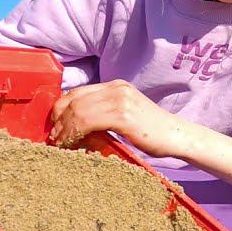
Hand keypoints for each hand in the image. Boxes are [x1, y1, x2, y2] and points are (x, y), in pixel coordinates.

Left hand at [49, 80, 188, 156]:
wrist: (178, 137)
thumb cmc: (154, 132)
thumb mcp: (127, 116)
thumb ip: (106, 114)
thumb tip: (79, 127)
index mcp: (116, 87)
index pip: (78, 92)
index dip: (61, 108)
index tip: (55, 126)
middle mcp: (116, 89)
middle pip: (75, 100)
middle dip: (59, 120)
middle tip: (54, 138)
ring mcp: (120, 100)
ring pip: (78, 110)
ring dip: (64, 129)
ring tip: (60, 143)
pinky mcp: (123, 115)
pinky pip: (88, 121)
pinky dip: (74, 133)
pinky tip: (72, 144)